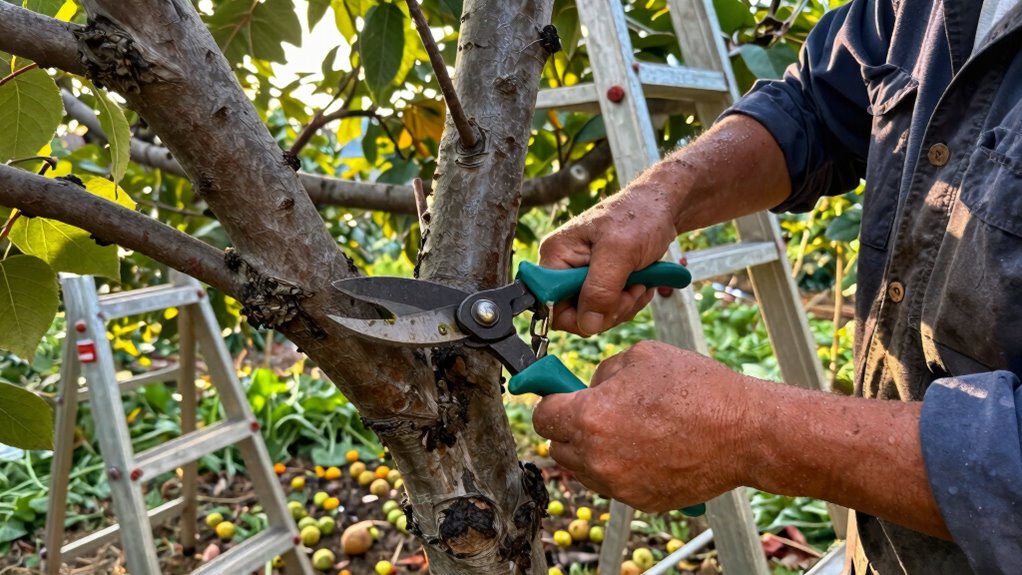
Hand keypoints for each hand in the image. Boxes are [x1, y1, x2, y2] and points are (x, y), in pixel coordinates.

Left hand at [532, 341, 757, 512]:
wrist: (745, 431)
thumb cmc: (698, 389)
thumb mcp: (642, 356)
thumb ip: (604, 372)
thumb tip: (589, 386)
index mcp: (590, 417)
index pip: (543, 417)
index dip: (552, 402)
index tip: (561, 398)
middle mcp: (598, 457)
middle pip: (557, 448)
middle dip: (570, 428)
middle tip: (597, 412)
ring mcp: (619, 485)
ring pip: (583, 470)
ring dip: (593, 451)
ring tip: (629, 429)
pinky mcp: (640, 501)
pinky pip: (614, 484)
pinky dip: (621, 469)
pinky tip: (648, 448)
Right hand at [538, 184, 680, 335]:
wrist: (662, 206)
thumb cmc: (640, 216)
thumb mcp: (621, 252)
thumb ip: (601, 289)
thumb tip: (587, 325)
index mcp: (556, 255)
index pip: (549, 305)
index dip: (578, 315)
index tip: (608, 302)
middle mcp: (563, 266)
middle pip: (575, 314)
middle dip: (609, 308)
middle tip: (632, 288)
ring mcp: (581, 274)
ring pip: (594, 315)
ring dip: (623, 305)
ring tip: (640, 282)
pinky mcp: (599, 280)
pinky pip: (607, 308)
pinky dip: (628, 302)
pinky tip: (640, 283)